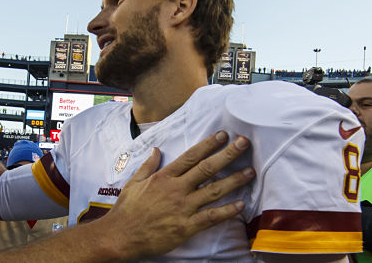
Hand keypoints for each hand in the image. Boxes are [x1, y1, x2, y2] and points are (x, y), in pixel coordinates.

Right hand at [100, 131, 253, 259]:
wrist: (121, 236)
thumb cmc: (127, 210)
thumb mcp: (134, 182)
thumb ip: (148, 165)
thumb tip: (156, 150)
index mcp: (164, 177)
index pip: (191, 156)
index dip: (209, 144)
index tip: (223, 135)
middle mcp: (176, 189)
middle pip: (207, 168)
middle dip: (228, 155)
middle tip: (244, 144)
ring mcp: (183, 208)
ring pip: (214, 191)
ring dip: (234, 180)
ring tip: (250, 172)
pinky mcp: (186, 226)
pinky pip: (211, 217)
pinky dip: (227, 211)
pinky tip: (240, 205)